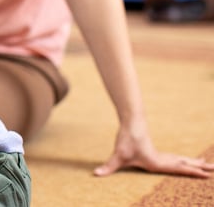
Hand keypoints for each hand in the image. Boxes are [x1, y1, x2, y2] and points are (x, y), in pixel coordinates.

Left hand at [94, 126, 213, 177]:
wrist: (131, 121)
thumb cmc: (126, 139)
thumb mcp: (117, 155)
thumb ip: (108, 167)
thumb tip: (95, 174)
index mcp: (156, 162)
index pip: (178, 168)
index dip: (191, 172)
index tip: (206, 175)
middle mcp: (162, 158)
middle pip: (184, 164)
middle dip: (198, 168)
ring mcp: (161, 154)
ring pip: (181, 160)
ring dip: (194, 163)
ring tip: (208, 165)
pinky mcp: (157, 151)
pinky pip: (175, 158)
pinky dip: (185, 160)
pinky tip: (188, 162)